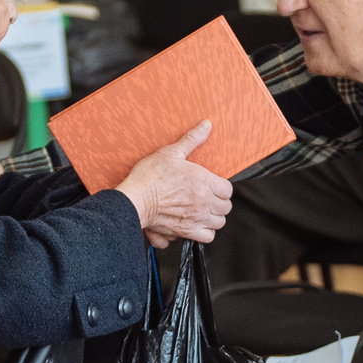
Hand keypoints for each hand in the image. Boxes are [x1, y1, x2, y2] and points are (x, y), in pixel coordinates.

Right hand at [117, 120, 233, 247]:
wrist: (134, 199)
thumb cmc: (149, 176)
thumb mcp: (171, 152)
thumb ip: (192, 140)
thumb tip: (206, 125)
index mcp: (203, 181)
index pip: (228, 190)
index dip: (221, 188)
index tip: (213, 187)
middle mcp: (204, 201)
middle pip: (226, 207)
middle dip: (219, 203)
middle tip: (208, 199)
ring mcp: (196, 217)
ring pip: (219, 223)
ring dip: (213, 218)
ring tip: (203, 212)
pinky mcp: (187, 231)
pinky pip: (207, 237)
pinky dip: (204, 233)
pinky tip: (196, 224)